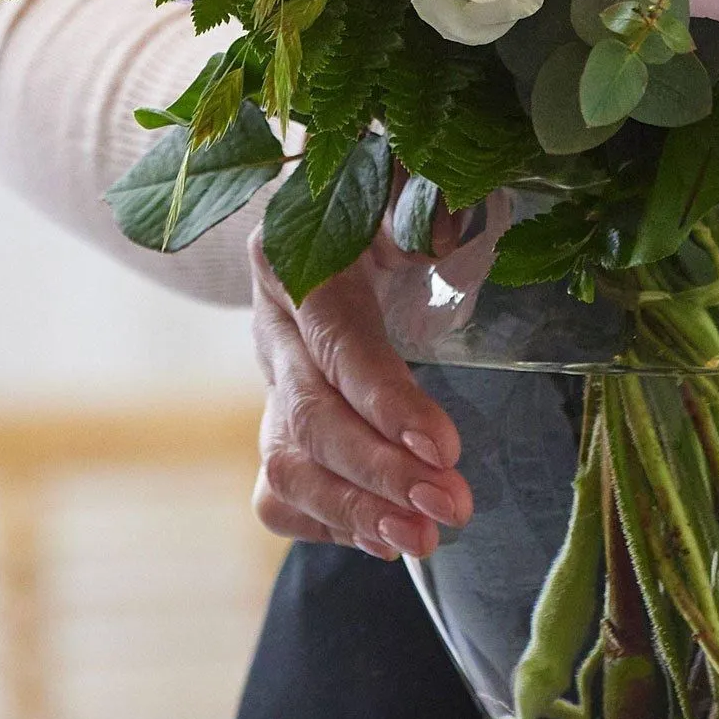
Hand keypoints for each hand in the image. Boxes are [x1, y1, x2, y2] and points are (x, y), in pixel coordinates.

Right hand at [248, 219, 474, 560]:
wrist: (347, 214)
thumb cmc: (391, 196)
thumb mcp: (408, 181)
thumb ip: (425, 201)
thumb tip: (443, 234)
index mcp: (295, 258)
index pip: (336, 341)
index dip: (385, 400)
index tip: (442, 448)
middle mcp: (272, 326)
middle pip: (309, 417)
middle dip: (380, 472)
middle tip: (449, 505)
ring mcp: (268, 381)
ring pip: (285, 465)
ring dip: (355, 512)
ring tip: (423, 537)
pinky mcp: (278, 422)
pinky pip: (280, 493)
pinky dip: (329, 523)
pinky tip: (385, 536)